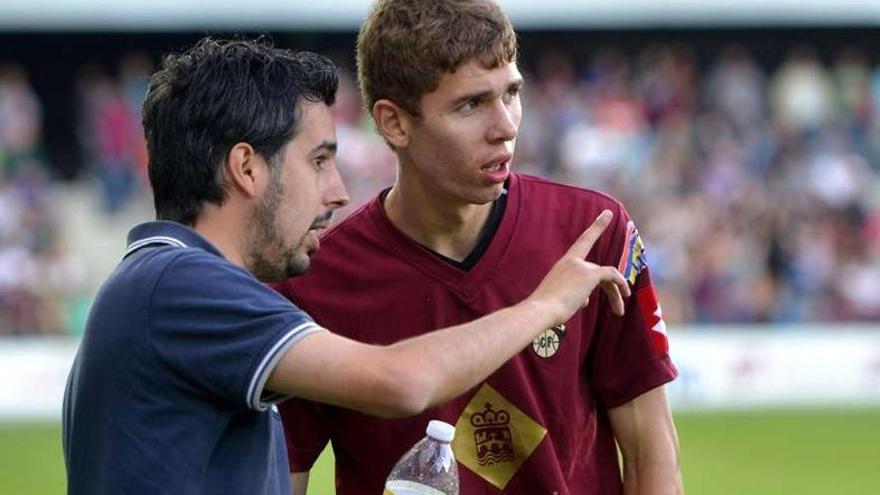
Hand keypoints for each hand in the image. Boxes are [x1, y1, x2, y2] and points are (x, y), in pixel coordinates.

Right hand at [526, 210, 630, 324]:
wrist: (540, 310)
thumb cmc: (546, 308)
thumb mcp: (559, 297)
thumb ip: (574, 293)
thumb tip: (585, 299)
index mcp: (563, 264)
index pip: (582, 242)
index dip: (597, 227)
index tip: (608, 213)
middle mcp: (571, 261)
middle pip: (598, 271)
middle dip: (612, 289)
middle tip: (618, 309)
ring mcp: (580, 266)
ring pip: (606, 276)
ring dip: (615, 294)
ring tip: (619, 312)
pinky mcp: (589, 274)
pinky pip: (612, 275)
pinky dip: (620, 284)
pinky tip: (625, 296)